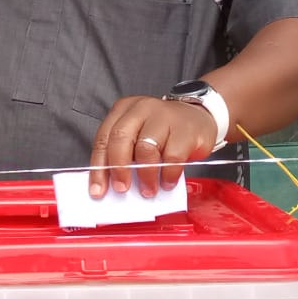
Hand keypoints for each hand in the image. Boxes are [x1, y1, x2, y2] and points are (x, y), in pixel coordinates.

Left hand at [88, 96, 219, 198]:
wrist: (199, 117)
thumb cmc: (164, 131)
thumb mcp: (139, 135)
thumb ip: (125, 154)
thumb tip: (113, 184)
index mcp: (123, 109)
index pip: (104, 139)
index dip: (99, 167)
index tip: (98, 190)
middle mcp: (142, 108)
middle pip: (121, 139)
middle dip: (118, 169)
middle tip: (122, 189)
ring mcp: (165, 116)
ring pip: (146, 148)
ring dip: (145, 175)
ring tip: (148, 190)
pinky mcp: (186, 129)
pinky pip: (172, 157)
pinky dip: (168, 175)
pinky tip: (167, 182)